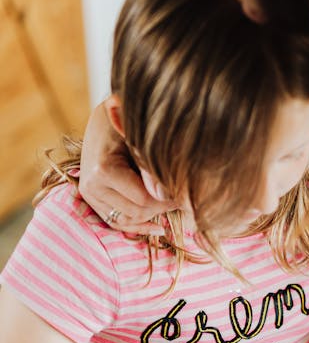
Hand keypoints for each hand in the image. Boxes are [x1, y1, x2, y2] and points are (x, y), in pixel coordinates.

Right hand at [79, 101, 173, 233]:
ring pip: (126, 220)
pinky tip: (158, 228)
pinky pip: (115, 221)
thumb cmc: (128, 121)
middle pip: (136, 212)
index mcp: (104, 169)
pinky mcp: (91, 198)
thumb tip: (166, 196)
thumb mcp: (141, 140)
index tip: (186, 191)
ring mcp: (89, 194)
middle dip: (161, 208)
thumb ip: (152, 168)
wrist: (106, 115)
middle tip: (182, 197)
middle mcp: (91, 185)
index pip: (145, 199)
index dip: (169, 199)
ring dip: (151, 216)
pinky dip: (137, 225)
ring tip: (172, 205)